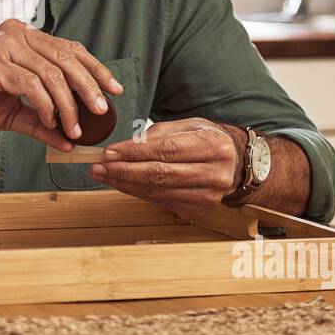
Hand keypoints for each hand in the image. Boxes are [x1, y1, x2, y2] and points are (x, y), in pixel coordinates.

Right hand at [0, 19, 122, 147]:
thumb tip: (68, 140)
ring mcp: (5, 44)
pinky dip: (46, 105)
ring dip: (69, 103)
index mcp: (23, 37)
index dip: (94, 67)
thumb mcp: (10, 111)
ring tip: (77, 125)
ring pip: (52, 73)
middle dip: (90, 85)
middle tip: (103, 109)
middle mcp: (17, 34)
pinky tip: (51, 121)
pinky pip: (31, 84)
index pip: (69, 48)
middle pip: (67, 57)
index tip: (113, 88)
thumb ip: (40, 121)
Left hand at [90, 118, 244, 216]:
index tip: (109, 152)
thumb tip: (125, 146)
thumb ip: (157, 134)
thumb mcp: (188, 125)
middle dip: (124, 171)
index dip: (135, 152)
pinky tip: (122, 184)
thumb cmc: (207, 139)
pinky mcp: (198, 209)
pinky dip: (138, 193)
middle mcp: (214, 173)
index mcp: (213, 146)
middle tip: (98, 167)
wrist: (235, 163)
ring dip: (125, 184)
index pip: (167, 150)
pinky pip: (160, 201)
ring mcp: (207, 195)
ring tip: (104, 175)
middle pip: (160, 174)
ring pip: (157, 191)